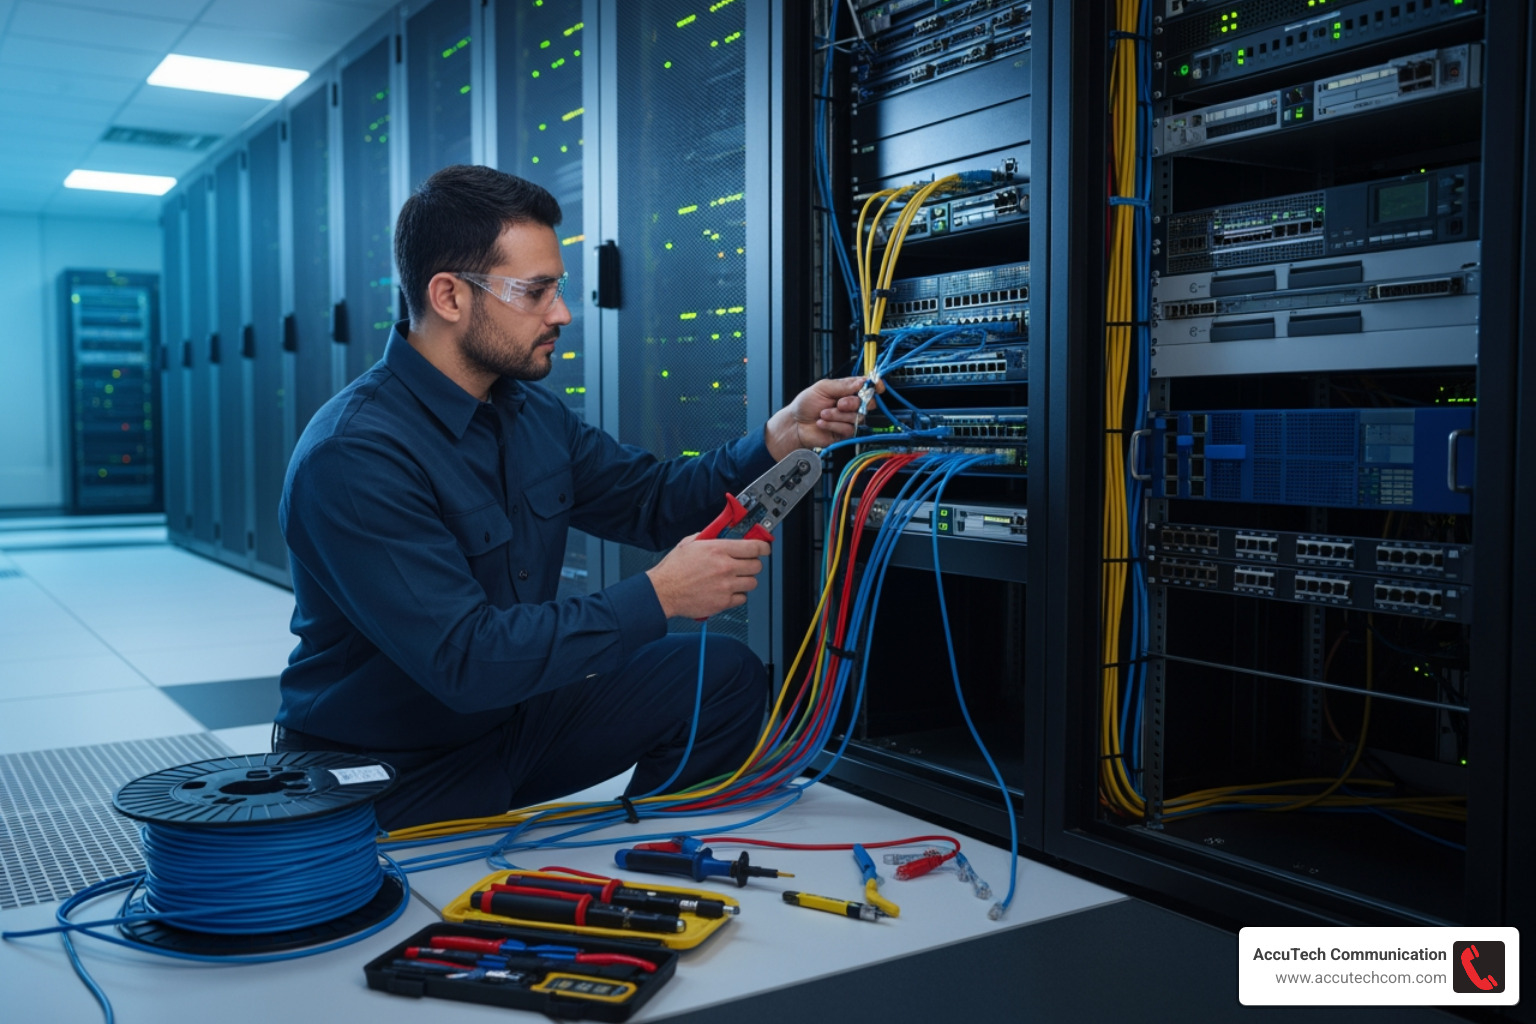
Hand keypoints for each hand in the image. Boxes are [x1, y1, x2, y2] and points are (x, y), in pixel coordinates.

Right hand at [645, 533, 770, 618]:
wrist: (662, 592)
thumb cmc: (673, 569)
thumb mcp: (690, 543)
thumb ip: (709, 537)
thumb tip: (721, 534)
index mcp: (718, 550)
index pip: (754, 547)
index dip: (763, 547)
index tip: (765, 548)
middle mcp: (725, 567)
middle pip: (756, 565)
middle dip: (753, 564)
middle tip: (746, 564)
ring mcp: (726, 586)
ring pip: (752, 583)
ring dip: (746, 580)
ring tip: (734, 579)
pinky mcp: (723, 602)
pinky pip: (742, 598)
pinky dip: (737, 595)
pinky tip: (727, 591)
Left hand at [763, 376, 879, 458]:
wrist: (795, 424)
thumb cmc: (806, 404)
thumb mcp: (822, 388)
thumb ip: (843, 385)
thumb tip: (861, 382)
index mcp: (847, 389)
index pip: (867, 386)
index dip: (875, 386)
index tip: (877, 387)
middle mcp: (851, 404)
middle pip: (868, 403)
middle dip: (852, 403)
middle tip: (839, 403)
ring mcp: (849, 419)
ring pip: (857, 417)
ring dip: (837, 415)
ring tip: (823, 414)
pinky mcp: (846, 433)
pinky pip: (848, 429)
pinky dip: (833, 425)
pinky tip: (822, 423)